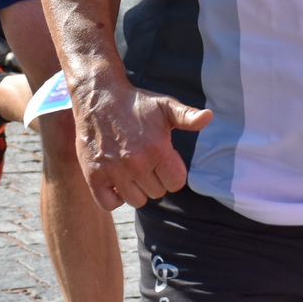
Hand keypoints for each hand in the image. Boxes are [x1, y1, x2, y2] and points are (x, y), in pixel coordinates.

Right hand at [70, 73, 213, 209]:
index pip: (176, 183)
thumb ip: (188, 116)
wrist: (99, 97)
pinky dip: (114, 198)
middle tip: (147, 163)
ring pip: (136, 200)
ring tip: (133, 171)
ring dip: (137, 190)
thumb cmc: (136, 103)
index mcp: (157, 148)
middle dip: (156, 180)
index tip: (165, 163)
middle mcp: (136, 163)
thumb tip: (209, 117)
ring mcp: (113, 171)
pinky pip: (109, 204)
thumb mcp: (166, 105)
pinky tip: (117, 181)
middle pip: (157, 192)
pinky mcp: (93, 176)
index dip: (173, 174)